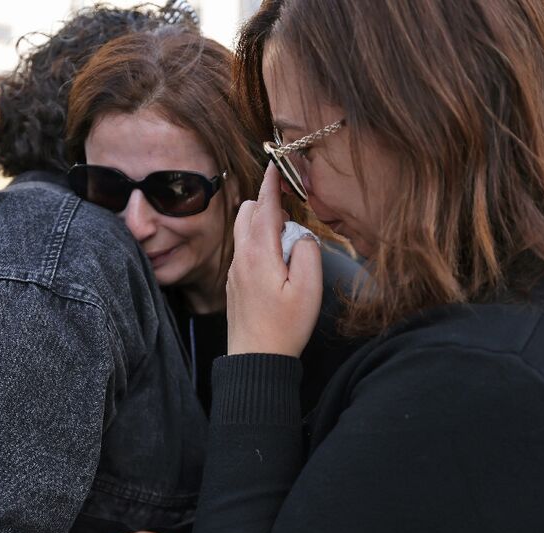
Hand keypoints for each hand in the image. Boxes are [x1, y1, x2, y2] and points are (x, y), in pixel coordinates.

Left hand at [226, 163, 322, 356]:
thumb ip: (307, 252)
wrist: (256, 359)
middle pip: (247, 211)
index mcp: (259, 252)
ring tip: (285, 241)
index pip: (264, 205)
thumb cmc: (285, 327)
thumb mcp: (309, 289)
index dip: (272, 183)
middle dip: (266, 203)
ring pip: (242, 230)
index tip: (276, 163)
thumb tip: (301, 235)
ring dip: (260, 222)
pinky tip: (275, 261)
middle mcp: (242, 256)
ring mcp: (235, 270)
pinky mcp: (235, 283)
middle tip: (290, 217)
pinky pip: (243, 249)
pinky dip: (257, 241)